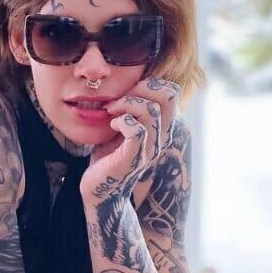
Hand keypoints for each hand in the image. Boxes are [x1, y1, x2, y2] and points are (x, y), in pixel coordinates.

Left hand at [79, 77, 180, 204]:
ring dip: (126, 104)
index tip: (128, 93)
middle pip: (168, 96)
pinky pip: (137, 130)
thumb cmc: (108, 156)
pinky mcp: (134, 158)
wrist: (99, 190)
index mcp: (161, 127)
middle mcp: (161, 137)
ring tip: (112, 112)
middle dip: (139, 89)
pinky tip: (112, 124)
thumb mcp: (121, 126)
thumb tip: (127, 83)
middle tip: (118, 100)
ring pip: (151, 111)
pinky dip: (122, 121)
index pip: (172, 92)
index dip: (149, 84)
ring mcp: (149, 149)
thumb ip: (129, 108)